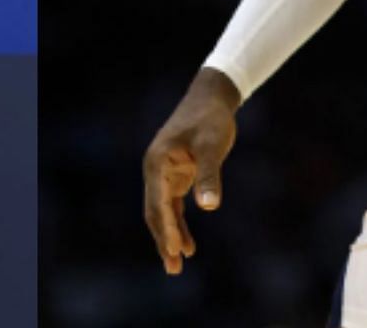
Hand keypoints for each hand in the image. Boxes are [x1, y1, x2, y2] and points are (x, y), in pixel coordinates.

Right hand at [141, 67, 240, 274]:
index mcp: (157, 162)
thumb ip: (209, 175)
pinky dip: (179, 224)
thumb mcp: (212, 146)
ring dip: (169, 236)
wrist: (211, 98)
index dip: (165, 228)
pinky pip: (173, 206)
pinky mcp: (177, 175)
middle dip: (163, 240)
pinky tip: (188, 243)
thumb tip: (209, 206)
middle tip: (173, 268)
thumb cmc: (211, 119)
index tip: (174, 249)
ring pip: (162, 212)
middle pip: (155, 212)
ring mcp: (164, 174)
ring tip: (176, 265)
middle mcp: (156, 170)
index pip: (158, 202)